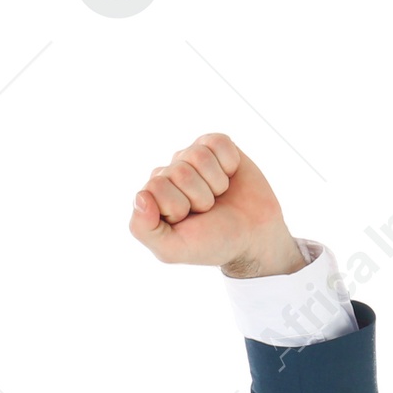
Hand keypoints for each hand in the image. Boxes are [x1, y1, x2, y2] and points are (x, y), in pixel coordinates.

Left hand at [128, 135, 304, 277]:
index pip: (156, 187)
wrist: (252, 236)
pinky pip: (219, 143)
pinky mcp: (216, 146)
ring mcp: (192, 158)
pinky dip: (230, 164)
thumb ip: (143, 229)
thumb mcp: (172, 249)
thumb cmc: (210, 243)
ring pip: (199, 156)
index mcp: (152, 196)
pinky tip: (229, 177)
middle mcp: (169, 173)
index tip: (188, 220)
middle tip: (207, 210)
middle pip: (179, 172)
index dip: (178, 207)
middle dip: (200, 197)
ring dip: (216, 183)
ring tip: (218, 196)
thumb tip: (140, 196)